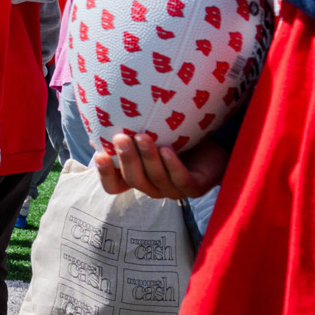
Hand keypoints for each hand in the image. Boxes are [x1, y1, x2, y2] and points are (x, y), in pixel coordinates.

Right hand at [93, 132, 226, 199]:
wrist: (216, 145)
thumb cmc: (176, 138)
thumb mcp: (150, 133)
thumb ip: (126, 132)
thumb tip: (97, 124)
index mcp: (138, 177)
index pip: (114, 186)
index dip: (105, 174)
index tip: (100, 154)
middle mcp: (153, 186)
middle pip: (134, 180)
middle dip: (126, 159)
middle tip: (121, 137)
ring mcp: (173, 190)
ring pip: (156, 179)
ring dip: (148, 158)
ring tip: (143, 136)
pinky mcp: (195, 188)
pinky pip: (181, 180)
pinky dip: (173, 166)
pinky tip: (167, 150)